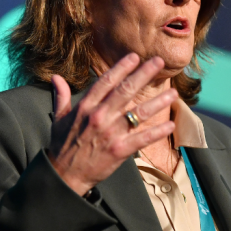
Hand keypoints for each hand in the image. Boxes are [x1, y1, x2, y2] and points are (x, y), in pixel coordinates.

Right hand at [48, 54, 176, 195]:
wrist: (64, 174)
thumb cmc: (62, 145)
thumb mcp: (59, 118)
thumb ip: (61, 96)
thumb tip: (55, 77)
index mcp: (86, 107)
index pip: (106, 82)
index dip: (121, 68)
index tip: (135, 56)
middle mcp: (99, 116)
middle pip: (126, 91)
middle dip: (144, 74)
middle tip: (159, 61)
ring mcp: (110, 133)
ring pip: (138, 113)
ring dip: (158, 102)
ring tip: (174, 93)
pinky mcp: (119, 150)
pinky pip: (142, 138)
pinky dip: (157, 132)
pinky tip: (170, 124)